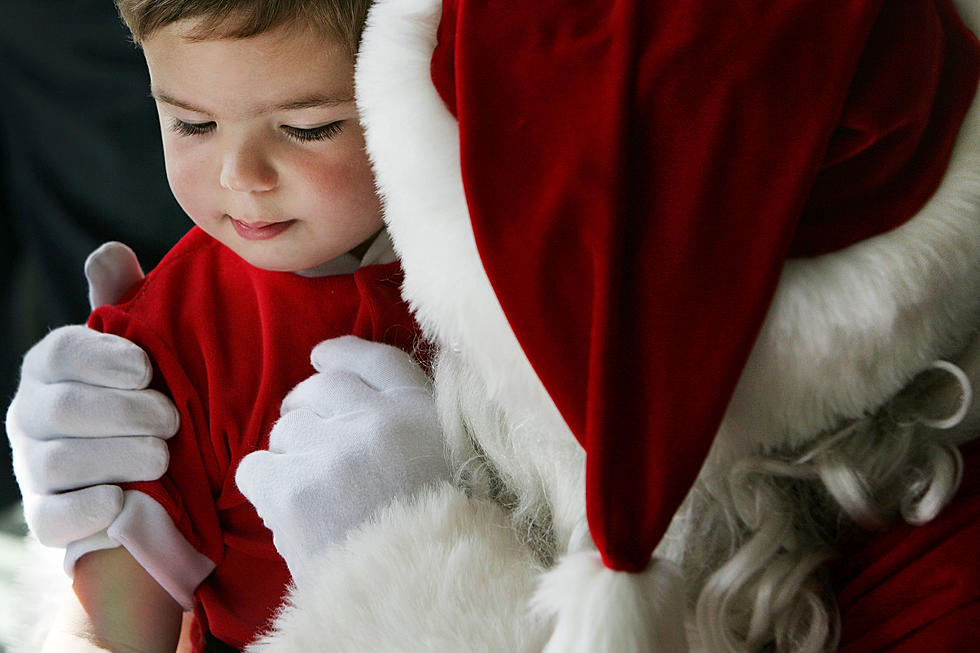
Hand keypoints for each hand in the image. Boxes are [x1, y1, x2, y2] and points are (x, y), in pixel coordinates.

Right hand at [6, 242, 178, 545]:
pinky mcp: (46, 517)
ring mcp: (33, 468)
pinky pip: (52, 518)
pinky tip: (126, 500)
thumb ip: (126, 304)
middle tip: (172, 419)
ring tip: (164, 457)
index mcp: (53, 367)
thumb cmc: (150, 395)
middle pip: (62, 408)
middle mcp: (31, 414)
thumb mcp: (143, 348)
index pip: (59, 353)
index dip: (102, 359)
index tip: (146, 369)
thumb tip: (110, 254)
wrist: (164, 472)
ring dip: (118, 458)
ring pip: (59, 462)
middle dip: (124, 413)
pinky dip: (89, 509)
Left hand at [236, 336, 450, 584]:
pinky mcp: (294, 490)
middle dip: (306, 411)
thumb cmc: (430, 547)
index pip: (377, 360)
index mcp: (426, 416)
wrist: (417, 606)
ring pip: (285, 429)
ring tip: (312, 497)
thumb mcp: (448, 472)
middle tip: (307, 445)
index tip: (322, 357)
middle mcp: (382, 421)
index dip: (343, 354)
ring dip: (290, 457)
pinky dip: (263, 489)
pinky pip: (255, 467)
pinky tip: (285, 512)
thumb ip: (412, 431)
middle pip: (321, 388)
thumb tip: (348, 400)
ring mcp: (336, 453)